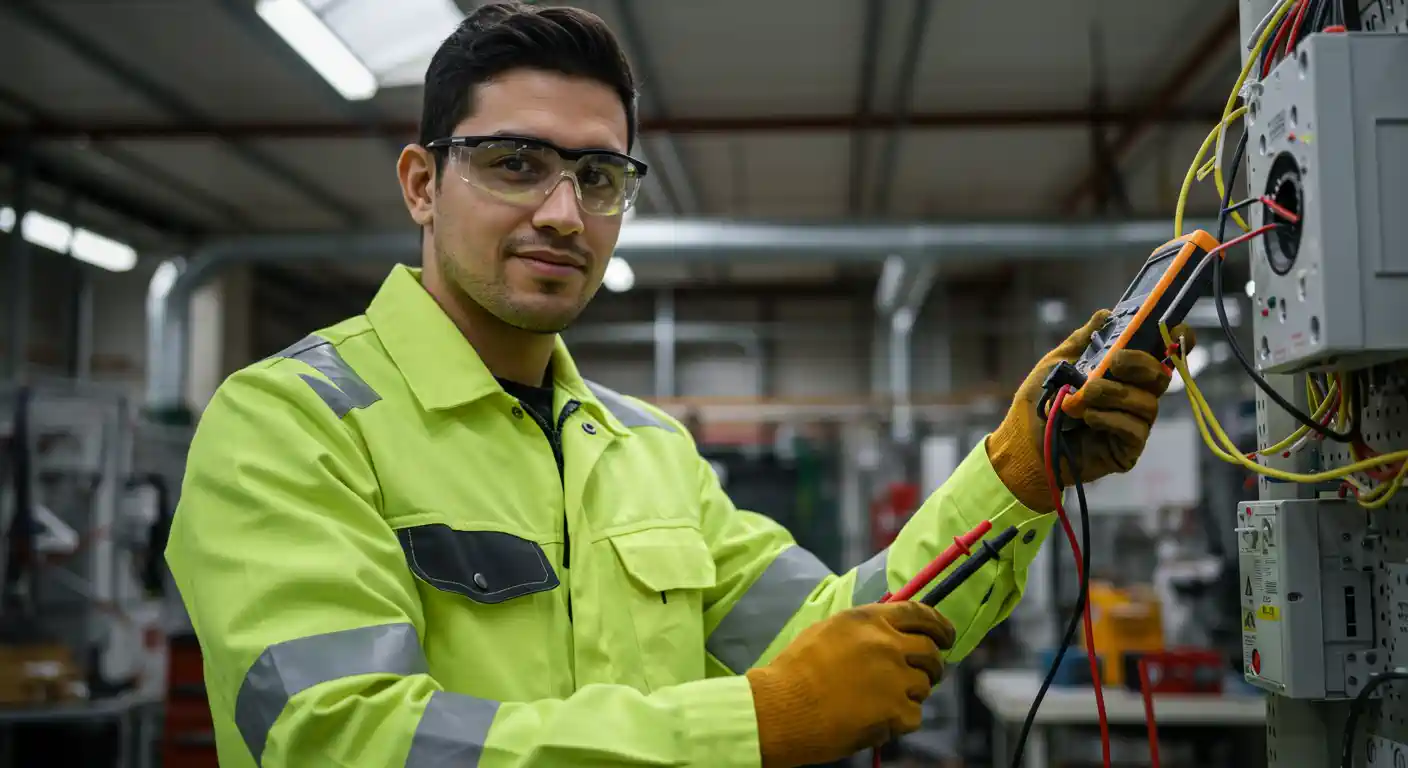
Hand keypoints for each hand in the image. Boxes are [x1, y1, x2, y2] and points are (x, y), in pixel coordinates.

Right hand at [745, 601, 955, 767]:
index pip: (919, 613)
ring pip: (924, 686)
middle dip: (932, 664)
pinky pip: (914, 715)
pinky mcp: (896, 711)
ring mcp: (895, 678)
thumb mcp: (827, 631)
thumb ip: (863, 629)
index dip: (939, 625)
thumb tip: (890, 632)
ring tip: (882, 703)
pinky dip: (900, 721)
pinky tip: (877, 721)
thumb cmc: (794, 671)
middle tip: (925, 675)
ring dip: (910, 694)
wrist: (780, 708)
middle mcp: (887, 644)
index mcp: (869, 620)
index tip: (947, 637)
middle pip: (930, 651)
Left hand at [987, 310, 1193, 509]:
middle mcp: (1136, 396)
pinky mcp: (1128, 450)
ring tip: (1084, 395)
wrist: (1021, 443)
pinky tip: (1087, 418)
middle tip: (1115, 362)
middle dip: (1140, 364)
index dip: (1178, 340)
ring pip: (1148, 403)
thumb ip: (1084, 340)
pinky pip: (1135, 430)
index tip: (1173, 331)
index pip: (1164, 354)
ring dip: (1115, 393)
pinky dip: (1110, 418)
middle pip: (1162, 376)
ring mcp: (1134, 424)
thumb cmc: (1038, 403)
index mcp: (1124, 373)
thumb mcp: (1057, 363)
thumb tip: (1107, 314)